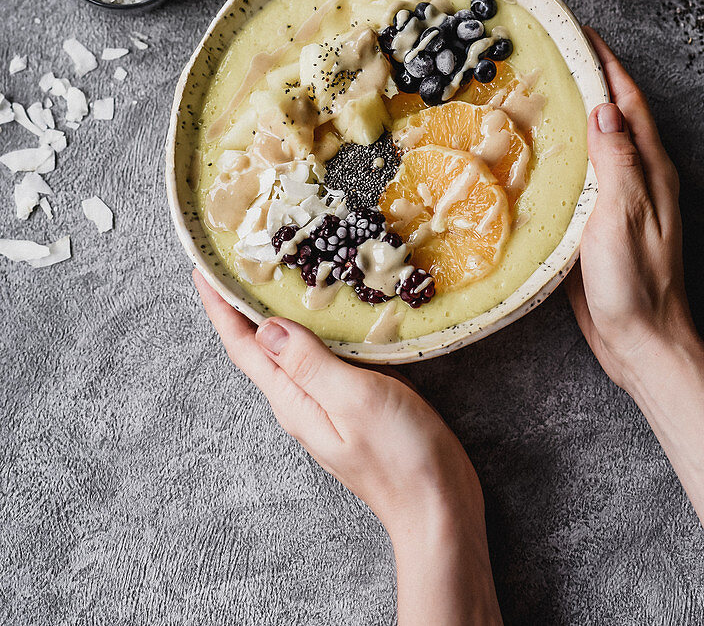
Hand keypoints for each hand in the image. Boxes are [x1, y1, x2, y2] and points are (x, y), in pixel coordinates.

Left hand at [193, 271, 502, 625]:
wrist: (437, 508)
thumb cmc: (399, 457)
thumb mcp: (354, 400)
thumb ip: (310, 363)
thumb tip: (267, 327)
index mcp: (293, 400)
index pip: (243, 346)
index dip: (220, 307)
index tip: (202, 269)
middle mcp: (300, 401)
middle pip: (258, 346)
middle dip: (241, 303)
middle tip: (237, 258)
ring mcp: (325, 404)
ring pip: (289, 349)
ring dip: (276, 312)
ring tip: (273, 273)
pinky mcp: (352, 402)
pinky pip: (320, 356)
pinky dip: (314, 327)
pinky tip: (327, 310)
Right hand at [566, 27, 694, 391]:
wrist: (639, 341)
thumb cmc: (636, 282)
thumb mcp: (626, 213)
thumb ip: (617, 159)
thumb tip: (603, 108)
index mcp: (651, 170)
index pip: (629, 102)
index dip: (607, 65)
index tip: (581, 34)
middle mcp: (638, 178)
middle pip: (614, 115)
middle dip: (589, 79)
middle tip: (552, 55)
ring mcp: (619, 200)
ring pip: (596, 142)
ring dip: (573, 113)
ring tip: (538, 91)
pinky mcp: (598, 222)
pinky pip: (580, 174)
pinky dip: (561, 152)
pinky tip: (535, 152)